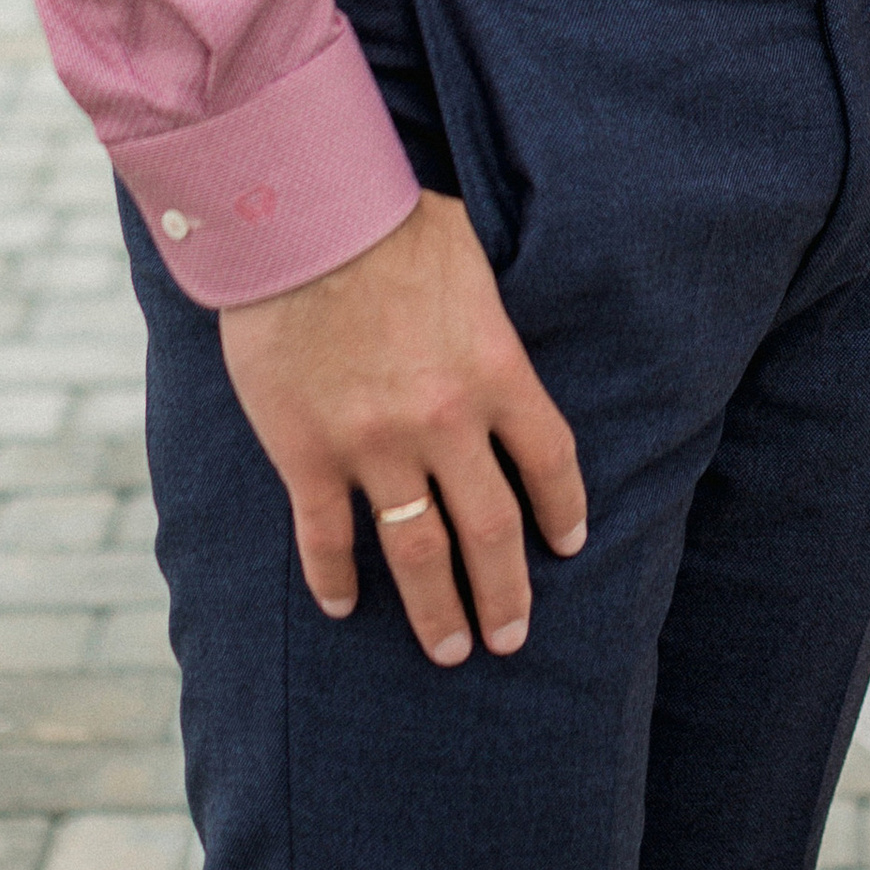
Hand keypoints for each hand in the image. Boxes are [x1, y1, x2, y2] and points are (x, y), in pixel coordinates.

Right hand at [217, 192, 586, 664]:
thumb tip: (500, 330)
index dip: (563, 511)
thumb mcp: (471, 256)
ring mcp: (375, 447)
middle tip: (511, 638)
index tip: (568, 547)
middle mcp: (445, 423)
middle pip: (492, 530)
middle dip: (505, 594)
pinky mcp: (309, 457)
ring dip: (437, 609)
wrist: (302, 219)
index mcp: (495, 370)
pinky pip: (327, 540)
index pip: (550, 460)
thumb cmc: (391, 220)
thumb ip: (489, 314)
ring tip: (448, 650)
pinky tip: (344, 608)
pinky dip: (335, 582)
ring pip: (417, 554)